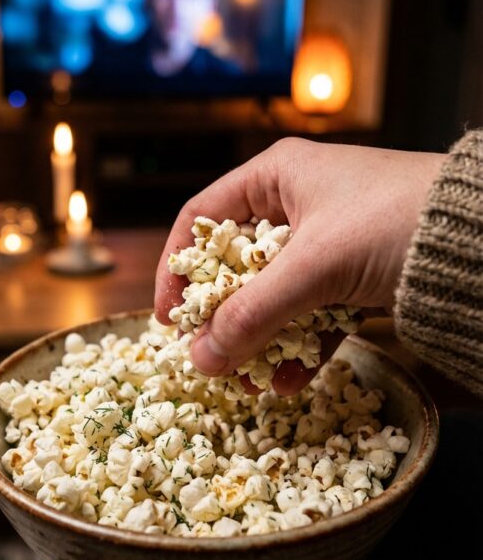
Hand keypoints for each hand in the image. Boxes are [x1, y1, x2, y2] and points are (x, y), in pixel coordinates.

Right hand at [154, 138, 444, 394]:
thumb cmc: (391, 224)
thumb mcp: (312, 267)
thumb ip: (252, 314)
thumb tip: (199, 360)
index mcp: (275, 177)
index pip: (200, 219)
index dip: (176, 268)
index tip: (167, 319)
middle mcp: (295, 204)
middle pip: (235, 265)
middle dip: (223, 317)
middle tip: (210, 359)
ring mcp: (326, 242)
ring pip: (273, 296)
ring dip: (260, 340)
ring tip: (251, 382)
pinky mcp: (354, 276)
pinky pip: (310, 314)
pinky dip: (299, 346)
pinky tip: (290, 379)